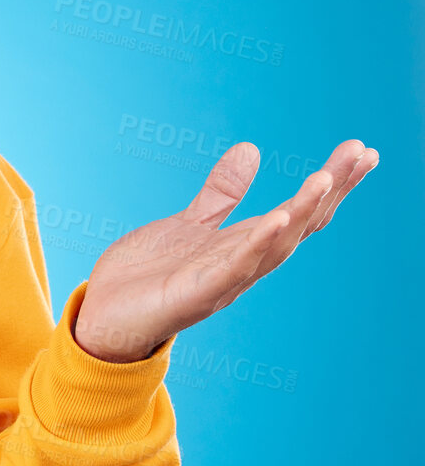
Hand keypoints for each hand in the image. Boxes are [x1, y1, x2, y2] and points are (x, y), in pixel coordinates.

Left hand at [73, 139, 377, 361]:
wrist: (103, 316)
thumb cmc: (148, 275)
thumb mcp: (188, 223)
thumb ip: (221, 193)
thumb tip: (251, 149)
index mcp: (242, 246)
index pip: (296, 212)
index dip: (330, 185)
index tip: (360, 151)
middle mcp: (242, 264)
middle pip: (297, 225)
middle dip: (330, 191)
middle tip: (362, 154)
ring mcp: (222, 280)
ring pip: (273, 246)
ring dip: (300, 213)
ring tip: (325, 179)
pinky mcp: (196, 294)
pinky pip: (232, 268)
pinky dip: (256, 245)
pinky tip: (275, 220)